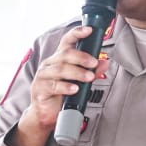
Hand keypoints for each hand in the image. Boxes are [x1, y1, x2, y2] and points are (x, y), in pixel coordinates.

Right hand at [8, 25, 107, 145]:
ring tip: (89, 78)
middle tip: (94, 63)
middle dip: (82, 57)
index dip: (77, 33)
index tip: (89, 30)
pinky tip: (74, 89)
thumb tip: (105, 63)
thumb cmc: (61, 96)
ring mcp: (43, 76)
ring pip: (60, 69)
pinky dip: (65, 87)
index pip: (67, 41)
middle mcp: (50, 64)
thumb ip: (91, 72)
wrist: (45, 115)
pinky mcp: (40, 89)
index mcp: (59, 59)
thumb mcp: (79, 82)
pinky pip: (53, 85)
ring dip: (77, 72)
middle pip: (65, 54)